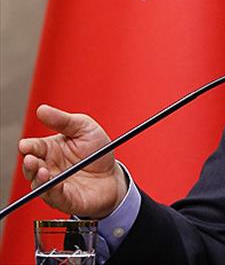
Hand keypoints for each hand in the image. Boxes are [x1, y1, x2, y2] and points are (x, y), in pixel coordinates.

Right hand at [18, 104, 127, 218]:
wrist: (114, 175)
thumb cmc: (98, 151)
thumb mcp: (85, 128)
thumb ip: (63, 120)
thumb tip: (41, 110)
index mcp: (50, 149)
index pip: (32, 147)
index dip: (28, 147)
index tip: (26, 145)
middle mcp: (48, 167)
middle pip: (31, 166)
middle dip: (29, 163)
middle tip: (32, 159)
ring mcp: (54, 184)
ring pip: (38, 184)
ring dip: (38, 178)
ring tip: (43, 170)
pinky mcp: (64, 199)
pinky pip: (54, 197)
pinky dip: (52, 191)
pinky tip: (55, 184)